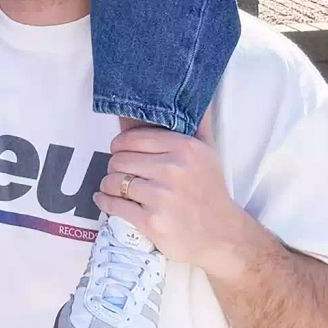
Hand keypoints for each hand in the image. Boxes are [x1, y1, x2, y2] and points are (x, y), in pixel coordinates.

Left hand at [94, 119, 249, 274]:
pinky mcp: (151, 222)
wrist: (222, 236)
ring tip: (116, 188)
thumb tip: (199, 92)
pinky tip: (105, 199)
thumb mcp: (210, 152)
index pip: (131, 138)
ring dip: (108, 185)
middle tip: (121, 173)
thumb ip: (199, 122)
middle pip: (118, 159)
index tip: (122, 153)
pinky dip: (104, 202)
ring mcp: (161, 197)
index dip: (120, 146)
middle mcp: (173, 169)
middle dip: (115, 166)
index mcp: (185, 148)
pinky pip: (114, 205)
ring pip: (113, 181)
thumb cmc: (210, 191)